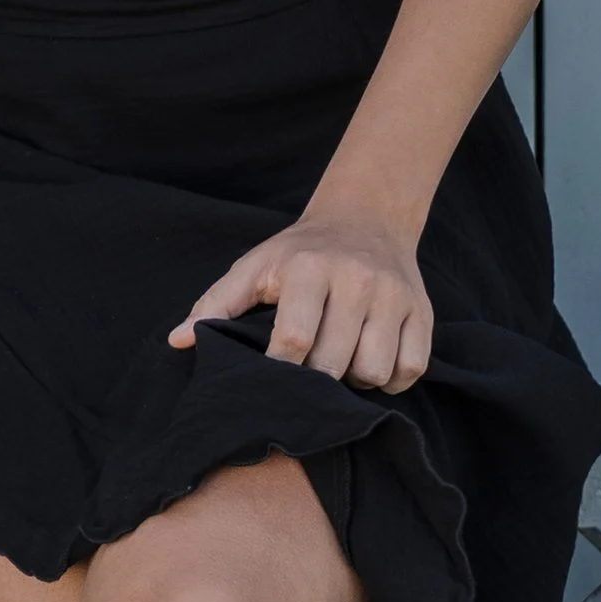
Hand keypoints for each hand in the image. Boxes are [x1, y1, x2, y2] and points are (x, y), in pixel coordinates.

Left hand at [167, 211, 432, 392]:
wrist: (366, 219)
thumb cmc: (300, 252)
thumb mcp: (254, 266)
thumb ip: (216, 303)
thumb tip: (178, 341)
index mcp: (309, 268)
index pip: (293, 340)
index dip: (278, 371)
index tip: (270, 378)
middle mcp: (356, 279)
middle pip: (333, 363)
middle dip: (313, 381)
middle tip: (305, 373)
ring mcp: (393, 296)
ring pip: (373, 371)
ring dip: (352, 382)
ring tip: (338, 365)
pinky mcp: (421, 311)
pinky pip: (410, 369)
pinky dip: (389, 380)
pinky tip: (369, 363)